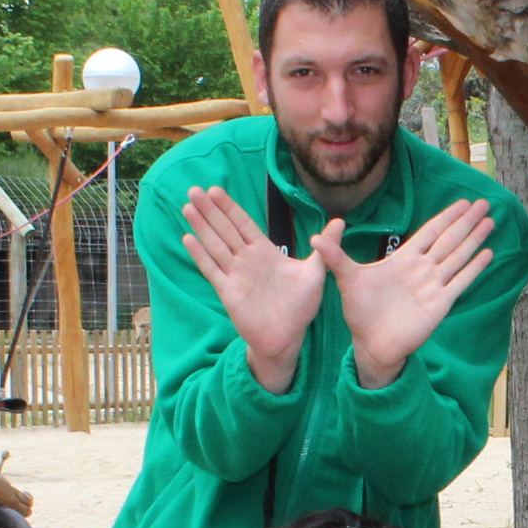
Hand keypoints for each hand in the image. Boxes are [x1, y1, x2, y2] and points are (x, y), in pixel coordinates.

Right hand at [179, 186, 325, 392]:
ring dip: (201, 226)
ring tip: (187, 207)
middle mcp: (247, 260)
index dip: (229, 207)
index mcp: (265, 252)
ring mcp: (235, 275)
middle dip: (210, 210)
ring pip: (215, 245)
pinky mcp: (228, 292)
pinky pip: (211, 270)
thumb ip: (324, 246)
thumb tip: (341, 221)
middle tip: (194, 190)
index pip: (244, 224)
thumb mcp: (316, 272)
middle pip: (225, 229)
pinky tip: (188, 239)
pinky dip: (200, 255)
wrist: (287, 337)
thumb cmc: (301, 306)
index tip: (216, 190)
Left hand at [323, 196, 495, 388]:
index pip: (430, 232)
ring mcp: (433, 286)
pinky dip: (474, 268)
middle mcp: (422, 269)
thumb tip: (316, 236)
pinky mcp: (440, 304)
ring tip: (490, 222)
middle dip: (466, 221)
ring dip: (475, 239)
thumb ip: (335, 256)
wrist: (371, 343)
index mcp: (404, 260)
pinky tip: (488, 254)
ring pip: (458, 256)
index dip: (446, 217)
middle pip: (449, 239)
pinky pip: (460, 281)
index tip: (461, 203)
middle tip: (483, 203)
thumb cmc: (360, 312)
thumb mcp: (346, 279)